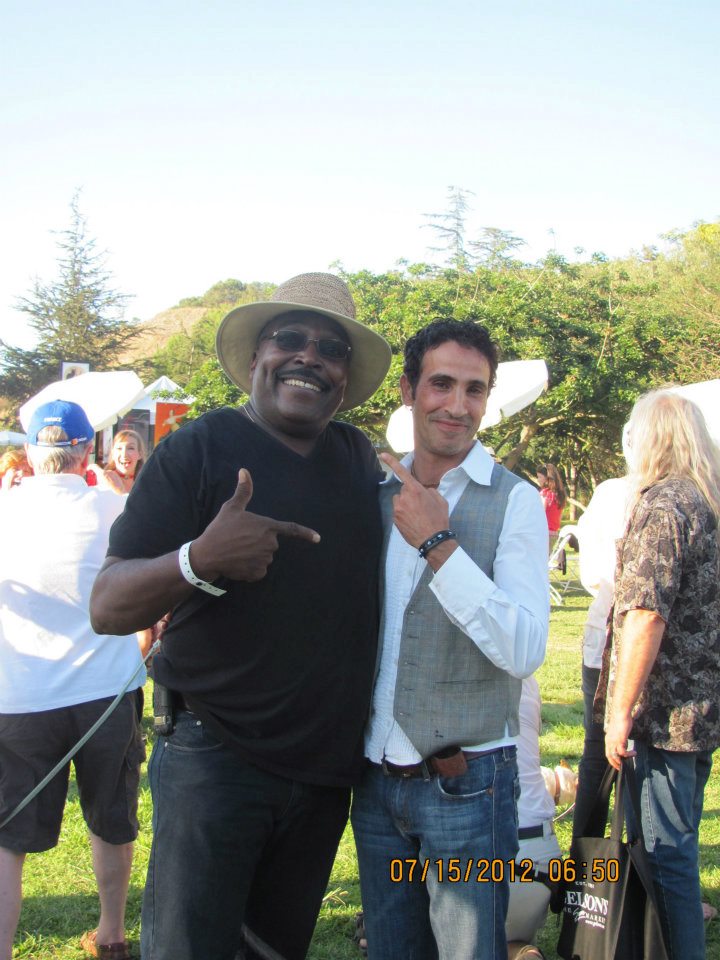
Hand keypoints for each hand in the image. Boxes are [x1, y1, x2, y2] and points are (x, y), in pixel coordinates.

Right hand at [190, 469, 319, 582]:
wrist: (208, 554)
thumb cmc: (220, 529)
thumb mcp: (231, 508)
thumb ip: (243, 491)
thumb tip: (244, 471)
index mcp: (267, 526)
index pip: (291, 529)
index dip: (306, 534)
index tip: (318, 538)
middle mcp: (270, 543)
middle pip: (270, 543)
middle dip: (258, 542)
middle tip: (239, 540)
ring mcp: (265, 559)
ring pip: (263, 557)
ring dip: (253, 555)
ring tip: (236, 551)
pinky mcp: (258, 573)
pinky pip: (258, 570)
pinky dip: (249, 569)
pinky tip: (237, 563)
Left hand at [380, 453, 449, 548]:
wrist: (433, 539)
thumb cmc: (439, 519)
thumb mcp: (441, 501)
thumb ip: (430, 491)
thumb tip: (424, 491)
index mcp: (416, 490)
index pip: (402, 472)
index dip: (391, 462)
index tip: (382, 454)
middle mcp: (404, 497)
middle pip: (404, 490)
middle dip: (410, 494)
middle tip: (421, 505)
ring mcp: (397, 509)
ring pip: (399, 500)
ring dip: (405, 504)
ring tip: (416, 514)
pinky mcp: (394, 519)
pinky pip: (398, 511)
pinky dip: (403, 514)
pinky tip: (413, 521)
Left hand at [605, 713, 635, 770]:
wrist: (621, 713)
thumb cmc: (621, 720)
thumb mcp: (619, 732)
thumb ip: (620, 739)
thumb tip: (624, 744)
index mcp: (608, 739)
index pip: (607, 752)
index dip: (612, 760)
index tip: (618, 764)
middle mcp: (609, 741)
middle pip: (609, 756)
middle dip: (615, 763)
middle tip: (621, 768)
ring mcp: (614, 741)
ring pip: (615, 755)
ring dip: (623, 759)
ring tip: (631, 757)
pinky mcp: (620, 740)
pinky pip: (623, 752)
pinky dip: (628, 754)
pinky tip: (634, 752)